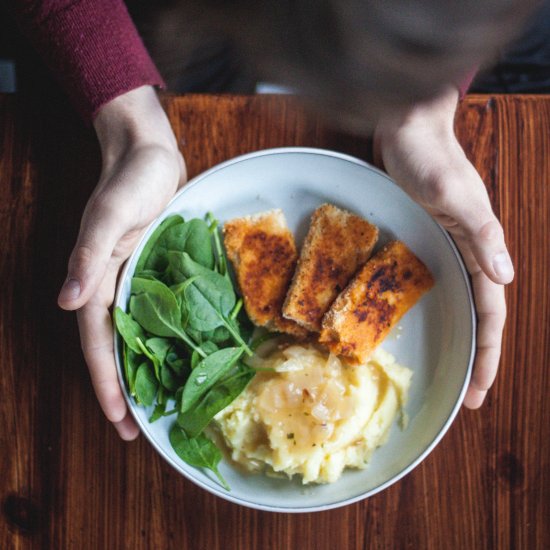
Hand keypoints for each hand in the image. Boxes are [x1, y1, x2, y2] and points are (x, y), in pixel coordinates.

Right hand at [58, 86, 185, 438]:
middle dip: (123, 389)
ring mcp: (134, 278)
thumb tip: (65, 302)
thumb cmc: (132, 178)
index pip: (97, 341)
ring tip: (160, 403)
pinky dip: (162, 338)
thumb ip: (89, 254)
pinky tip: (178, 355)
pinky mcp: (154, 269)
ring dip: (142, 369)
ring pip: (135, 334)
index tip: (118, 420)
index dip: (105, 381)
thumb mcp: (111, 213)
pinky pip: (156, 312)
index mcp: (97, 277)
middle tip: (138, 428)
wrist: (150, 153)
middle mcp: (113, 284)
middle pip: (113, 347)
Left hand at [374, 86, 513, 408]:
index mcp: (481, 247)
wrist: (408, 130)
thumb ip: (481, 233)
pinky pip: (438, 283)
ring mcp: (447, 247)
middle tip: (468, 396)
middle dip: (479, 356)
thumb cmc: (430, 158)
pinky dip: (440, 308)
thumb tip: (507, 278)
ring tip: (454, 371)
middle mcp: (469, 252)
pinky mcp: (426, 239)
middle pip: (480, 314)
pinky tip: (429, 323)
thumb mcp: (454, 194)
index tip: (480, 389)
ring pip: (461, 302)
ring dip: (461, 337)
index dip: (489, 353)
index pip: (491, 311)